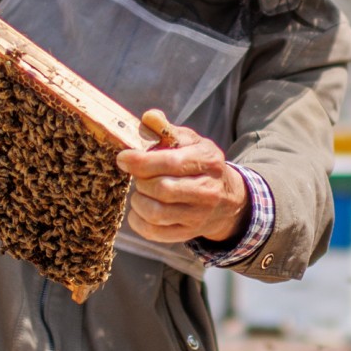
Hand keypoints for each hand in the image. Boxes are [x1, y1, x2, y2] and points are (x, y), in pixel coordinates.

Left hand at [117, 117, 249, 245]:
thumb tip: (148, 117)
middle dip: (141, 181)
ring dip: (139, 201)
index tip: (123, 158)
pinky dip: (137, 220)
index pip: (171, 163)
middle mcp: (207, 191)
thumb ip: (166, 129)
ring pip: (155, 213)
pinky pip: (153, 232)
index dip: (141, 161)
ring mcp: (198, 216)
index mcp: (208, 162)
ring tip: (141, 192)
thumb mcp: (190, 141)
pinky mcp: (186, 233)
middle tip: (139, 176)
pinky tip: (140, 209)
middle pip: (161, 189)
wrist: (227, 200)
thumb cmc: (199, 165)